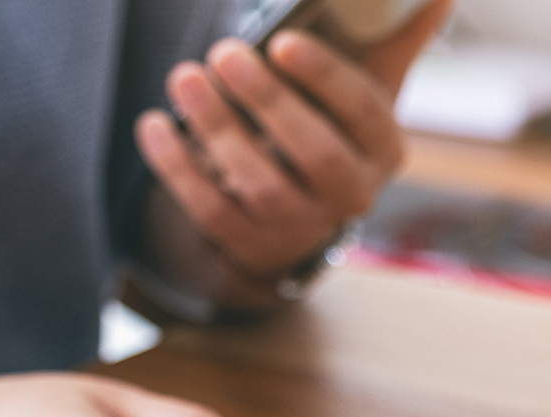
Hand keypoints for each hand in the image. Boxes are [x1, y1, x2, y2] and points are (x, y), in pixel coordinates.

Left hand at [135, 1, 452, 283]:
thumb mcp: (368, 87)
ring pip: (260, 185)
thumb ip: (396, 38)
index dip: (323, 77)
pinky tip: (154, 125)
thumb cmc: (333, 126)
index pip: (363, 112)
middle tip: (224, 52)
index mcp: (384, 149)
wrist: (303, 209)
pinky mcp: (252, 244)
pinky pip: (212, 211)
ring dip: (218, 130)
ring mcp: (300, 226)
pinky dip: (179, 169)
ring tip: (183, 78)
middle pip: (314, 153)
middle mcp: (350, 195)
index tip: (281, 41)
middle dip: (267, 101)